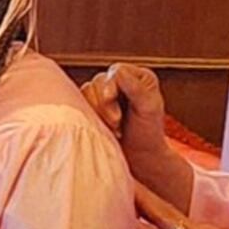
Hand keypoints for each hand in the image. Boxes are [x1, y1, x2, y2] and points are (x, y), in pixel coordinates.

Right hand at [86, 63, 195, 212]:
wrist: (139, 158)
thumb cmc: (148, 133)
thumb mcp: (148, 109)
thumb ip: (135, 89)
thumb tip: (117, 71)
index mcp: (138, 76)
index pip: (117, 71)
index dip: (113, 90)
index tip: (118, 114)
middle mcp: (120, 80)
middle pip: (99, 81)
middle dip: (105, 105)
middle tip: (117, 123)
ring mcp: (104, 92)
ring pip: (87, 91)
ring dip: (98, 112)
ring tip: (114, 127)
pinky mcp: (92, 105)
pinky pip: (79, 102)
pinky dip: (88, 115)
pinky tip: (102, 127)